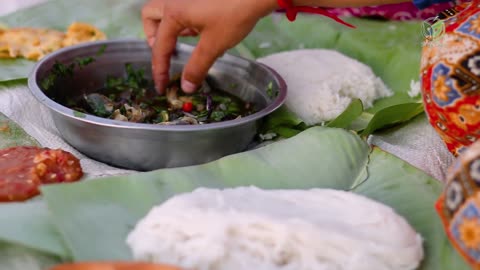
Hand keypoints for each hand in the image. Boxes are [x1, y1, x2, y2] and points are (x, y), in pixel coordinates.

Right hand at [142, 0, 276, 93]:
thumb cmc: (234, 14)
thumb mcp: (214, 45)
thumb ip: (197, 67)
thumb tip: (186, 87)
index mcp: (173, 13)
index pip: (159, 47)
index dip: (160, 70)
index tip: (162, 86)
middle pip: (152, 17)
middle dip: (154, 38)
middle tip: (167, 55)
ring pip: (167, 11)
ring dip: (170, 29)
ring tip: (187, 44)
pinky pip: (182, 8)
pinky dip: (185, 22)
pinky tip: (201, 31)